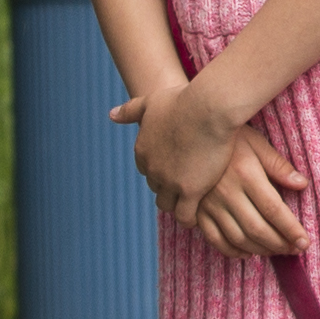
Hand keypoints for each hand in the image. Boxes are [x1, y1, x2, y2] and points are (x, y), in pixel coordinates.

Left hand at [129, 78, 240, 212]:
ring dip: (177, 204)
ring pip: (167, 204)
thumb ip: (131, 110)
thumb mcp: (152, 101)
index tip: (175, 166)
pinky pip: (185, 216)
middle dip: (168, 186)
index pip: (147, 169)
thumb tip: (111, 115)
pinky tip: (198, 216)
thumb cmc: (184, 100)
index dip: (161, 168)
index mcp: (142, 150)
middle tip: (186, 184)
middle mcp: (152, 169)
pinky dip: (189, 218)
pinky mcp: (190, 191)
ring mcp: (170, 182)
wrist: (209, 107)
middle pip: (156, 187)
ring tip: (191, 204)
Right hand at [181, 125, 308, 257]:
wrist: (188, 132)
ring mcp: (209, 204)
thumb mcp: (256, 142)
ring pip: (237, 238)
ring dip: (259, 250)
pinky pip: (214, 239)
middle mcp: (227, 192)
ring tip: (276, 251)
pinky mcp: (196, 211)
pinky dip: (232, 251)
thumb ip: (278, 165)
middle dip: (279, 244)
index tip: (304, 243)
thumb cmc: (228, 136)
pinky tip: (247, 252)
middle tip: (294, 250)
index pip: (274, 210)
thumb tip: (302, 184)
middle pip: (257, 228)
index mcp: (246, 174)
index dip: (291, 230)